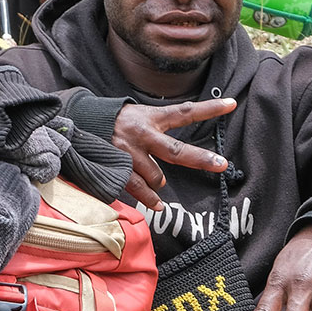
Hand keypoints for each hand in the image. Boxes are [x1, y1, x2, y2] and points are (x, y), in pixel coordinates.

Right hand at [112, 99, 234, 209]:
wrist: (79, 122)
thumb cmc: (114, 122)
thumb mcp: (138, 115)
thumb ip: (158, 127)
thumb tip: (179, 150)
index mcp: (152, 118)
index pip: (185, 112)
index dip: (209, 109)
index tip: (232, 104)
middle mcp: (143, 134)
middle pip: (177, 150)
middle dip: (200, 158)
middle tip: (221, 164)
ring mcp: (130, 153)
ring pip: (157, 177)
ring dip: (159, 182)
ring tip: (153, 178)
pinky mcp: (118, 168)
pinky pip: (139, 189)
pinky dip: (150, 199)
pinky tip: (159, 206)